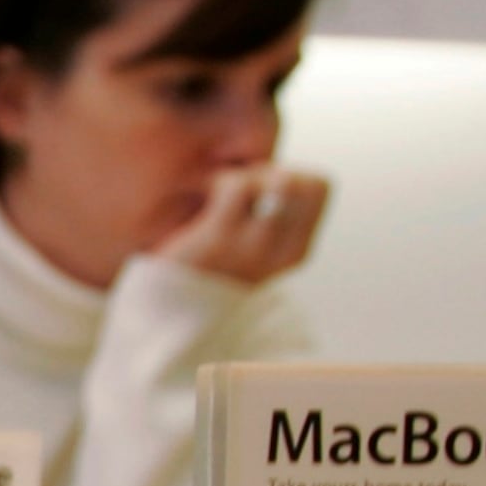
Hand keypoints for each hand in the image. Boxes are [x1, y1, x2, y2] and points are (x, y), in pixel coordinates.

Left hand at [156, 161, 330, 285]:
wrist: (165, 316)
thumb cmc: (201, 274)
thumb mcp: (247, 248)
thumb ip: (266, 214)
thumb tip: (270, 169)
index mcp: (295, 251)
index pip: (320, 187)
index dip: (290, 172)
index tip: (256, 187)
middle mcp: (282, 251)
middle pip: (308, 181)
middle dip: (274, 170)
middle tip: (238, 186)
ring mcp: (253, 247)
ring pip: (281, 181)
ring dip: (246, 174)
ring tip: (217, 191)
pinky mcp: (219, 240)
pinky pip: (237, 186)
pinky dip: (220, 179)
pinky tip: (200, 194)